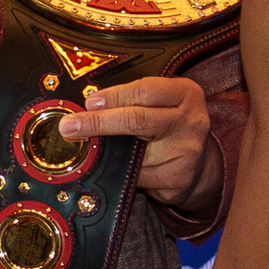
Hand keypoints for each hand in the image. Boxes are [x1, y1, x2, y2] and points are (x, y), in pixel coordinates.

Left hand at [60, 76, 216, 210]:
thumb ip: (130, 100)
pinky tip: (118, 166)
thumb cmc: (169, 124)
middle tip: (70, 127)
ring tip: (93, 148)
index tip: (89, 103)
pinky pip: (139, 175)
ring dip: (107, 152)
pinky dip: (122, 171)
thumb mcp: (159, 102)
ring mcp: (188, 151)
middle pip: (137, 120)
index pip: (144, 91)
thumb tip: (87, 108)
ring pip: (134, 153)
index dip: (113, 97)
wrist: (197, 162)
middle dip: (98, 123)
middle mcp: (191, 120)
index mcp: (185, 93)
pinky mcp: (179, 178)